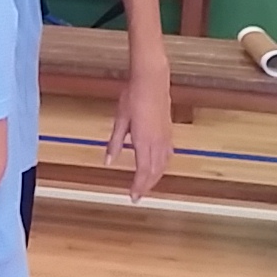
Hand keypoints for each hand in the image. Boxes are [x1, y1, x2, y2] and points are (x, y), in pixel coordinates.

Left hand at [109, 76, 174, 200]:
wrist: (152, 80)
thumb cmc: (133, 96)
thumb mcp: (120, 120)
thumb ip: (115, 142)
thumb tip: (108, 161)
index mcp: (144, 141)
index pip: (143, 171)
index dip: (139, 186)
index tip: (134, 197)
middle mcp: (157, 142)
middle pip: (155, 171)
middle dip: (147, 185)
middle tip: (139, 195)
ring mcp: (165, 136)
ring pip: (163, 164)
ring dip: (156, 176)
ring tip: (147, 184)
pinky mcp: (169, 130)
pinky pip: (168, 154)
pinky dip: (163, 165)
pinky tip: (159, 165)